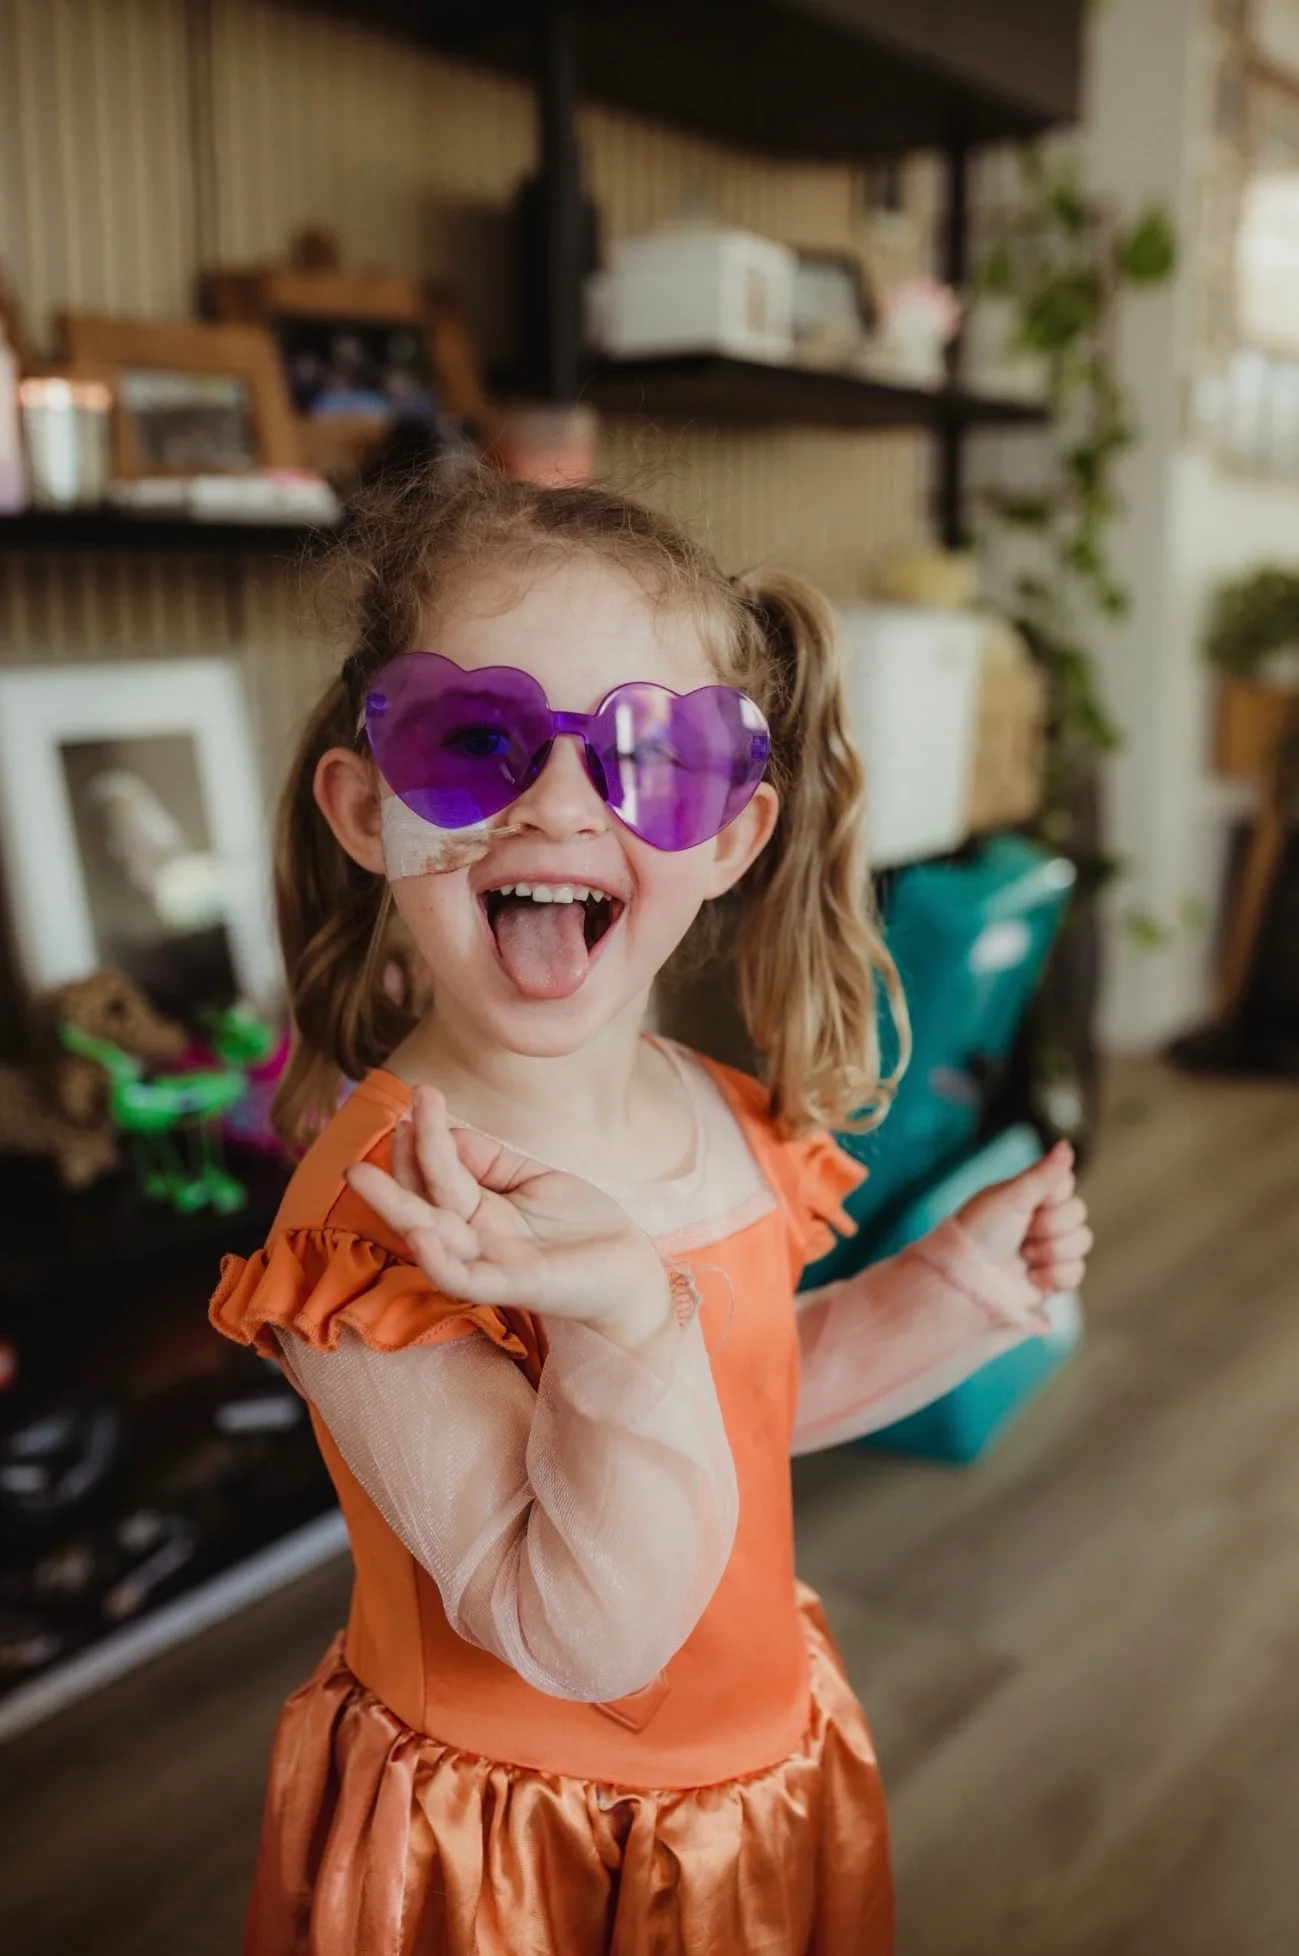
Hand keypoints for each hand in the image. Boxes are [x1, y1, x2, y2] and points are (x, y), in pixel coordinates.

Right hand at [346, 1086, 672, 1354]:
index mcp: (477, 1211)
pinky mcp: (513, 1285)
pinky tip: (422, 1231)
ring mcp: (490, 1262)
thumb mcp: (532, 1178)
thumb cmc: (580, 1225)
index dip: (422, 1140)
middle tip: (356, 1148)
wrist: (630, 1268)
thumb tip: (445, 1131)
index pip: (436, 1174)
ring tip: (362, 1174)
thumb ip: (489, 1159)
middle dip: (390, 1174)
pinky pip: (465, 1278)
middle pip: (420, 1203)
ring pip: (430, 1235)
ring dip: (396, 1206)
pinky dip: (439, 1260)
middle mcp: (474, 1237)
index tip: (417, 1098)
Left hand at [956, 1140, 1092, 1304]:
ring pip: (1082, 1242)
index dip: (1052, 1196)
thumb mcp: (1011, 1197)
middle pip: (1078, 1214)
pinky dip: (1054, 1275)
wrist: (966, 1279)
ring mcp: (1048, 1249)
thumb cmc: (980, 1232)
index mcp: (1030, 1195)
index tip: (1029, 1203)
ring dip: (1052, 1251)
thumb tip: (1066, 1144)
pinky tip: (1031, 1277)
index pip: (1066, 1184)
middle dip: (1050, 1226)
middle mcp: (1042, 1219)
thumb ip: (1044, 1173)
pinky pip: (1076, 1272)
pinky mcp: (1052, 1278)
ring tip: (1024, 1256)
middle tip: (1023, 1233)